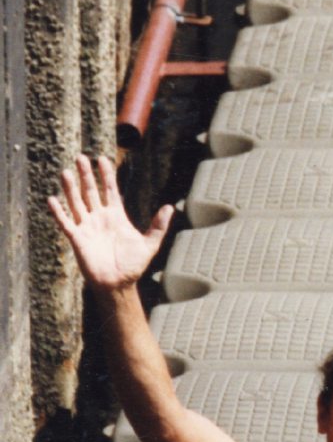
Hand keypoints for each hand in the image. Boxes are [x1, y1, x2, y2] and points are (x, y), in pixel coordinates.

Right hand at [48, 153, 173, 290]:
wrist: (119, 284)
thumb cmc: (133, 265)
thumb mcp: (149, 244)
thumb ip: (158, 226)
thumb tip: (170, 207)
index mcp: (116, 216)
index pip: (109, 190)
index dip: (106, 175)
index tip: (102, 158)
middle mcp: (100, 218)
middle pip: (91, 191)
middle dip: (86, 175)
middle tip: (80, 157)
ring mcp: (87, 227)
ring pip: (77, 203)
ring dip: (70, 188)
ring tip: (66, 172)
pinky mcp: (77, 239)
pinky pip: (66, 223)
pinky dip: (59, 212)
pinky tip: (52, 199)